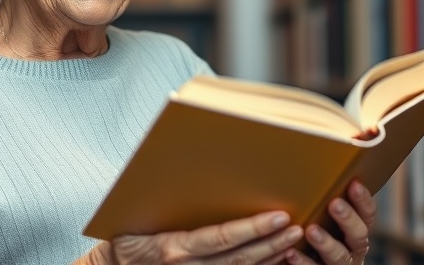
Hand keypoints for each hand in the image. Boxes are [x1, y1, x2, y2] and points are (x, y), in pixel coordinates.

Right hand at [86, 211, 304, 263]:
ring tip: (293, 241)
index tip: (278, 217)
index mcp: (174, 248)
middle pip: (239, 259)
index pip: (222, 238)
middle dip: (270, 244)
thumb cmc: (126, 232)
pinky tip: (275, 258)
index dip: (252, 230)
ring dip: (269, 257)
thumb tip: (198, 168)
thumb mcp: (142, 210)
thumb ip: (172, 199)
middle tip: (297, 227)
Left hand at [283, 181, 375, 264]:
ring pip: (340, 256)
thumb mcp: (320, 216)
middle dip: (348, 219)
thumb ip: (321, 200)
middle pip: (359, 235)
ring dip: (326, 242)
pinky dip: (303, 262)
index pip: (368, 215)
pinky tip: (290, 252)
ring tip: (311, 230)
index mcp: (356, 230)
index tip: (354, 183)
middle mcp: (353, 248)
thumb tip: (305, 159)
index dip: (363, 201)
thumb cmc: (309, 230)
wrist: (301, 260)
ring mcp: (339, 264)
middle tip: (334, 204)